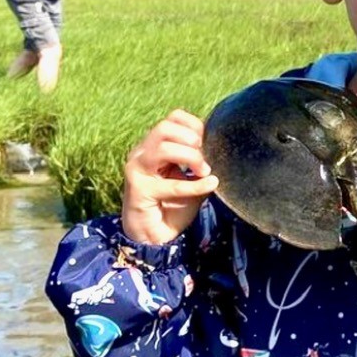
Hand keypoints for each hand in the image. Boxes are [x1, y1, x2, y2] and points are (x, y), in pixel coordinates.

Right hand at [121, 109, 218, 244]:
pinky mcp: (138, 190)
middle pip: (165, 127)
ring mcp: (137, 169)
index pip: (173, 118)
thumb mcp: (191, 177)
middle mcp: (142, 153)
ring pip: (163, 148)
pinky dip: (194, 185)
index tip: (209, 141)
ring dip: (191, 157)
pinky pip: (171, 184)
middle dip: (191, 139)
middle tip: (206, 157)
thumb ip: (199, 161)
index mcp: (154, 145)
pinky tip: (210, 184)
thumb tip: (219, 145)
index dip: (194, 125)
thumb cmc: (174, 206)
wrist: (155, 237)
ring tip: (205, 171)